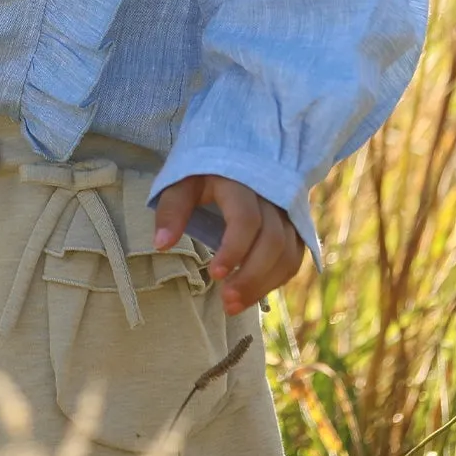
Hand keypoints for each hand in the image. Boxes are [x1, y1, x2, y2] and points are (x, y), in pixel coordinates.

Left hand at [153, 174, 304, 315]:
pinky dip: (276, 279)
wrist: (235, 150)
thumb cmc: (203, 171)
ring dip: (263, 284)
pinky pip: (293, 257)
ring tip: (234, 305)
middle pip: (272, 240)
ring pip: (287, 252)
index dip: (233, 250)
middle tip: (226, 303)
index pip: (246, 218)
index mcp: (240, 181)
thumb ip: (172, 209)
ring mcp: (286, 210)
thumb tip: (162, 244)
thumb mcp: (182, 182)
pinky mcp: (293, 225)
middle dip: (251, 277)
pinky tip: (252, 293)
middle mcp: (271, 195)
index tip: (214, 275)